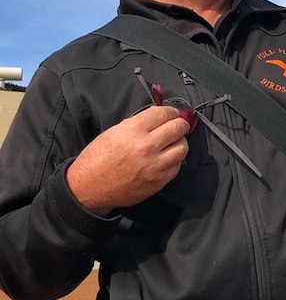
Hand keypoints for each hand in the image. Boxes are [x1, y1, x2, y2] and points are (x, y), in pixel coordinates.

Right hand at [66, 105, 190, 216]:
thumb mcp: (112, 133)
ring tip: (174, 141)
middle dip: (180, 123)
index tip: (172, 113)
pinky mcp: (159, 181)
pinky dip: (175, 160)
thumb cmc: (97, 160)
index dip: (170, 111)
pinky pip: (177, 166)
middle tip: (179, 124)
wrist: (88, 189)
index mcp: (133, 131)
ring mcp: (155, 165)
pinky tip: (168, 157)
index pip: (163, 113)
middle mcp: (146, 146)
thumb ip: (137, 123)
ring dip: (180, 142)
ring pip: (182, 147)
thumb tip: (156, 117)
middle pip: (177, 128)